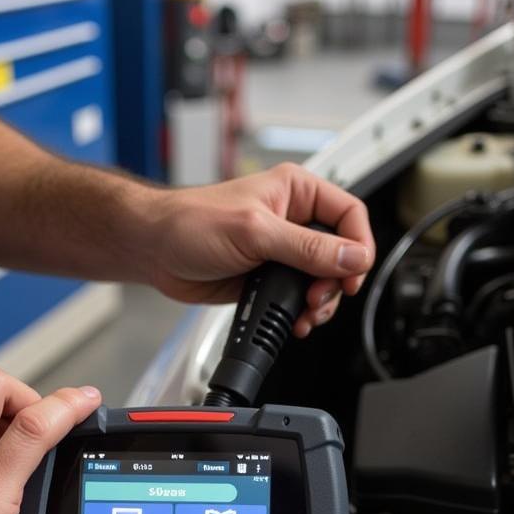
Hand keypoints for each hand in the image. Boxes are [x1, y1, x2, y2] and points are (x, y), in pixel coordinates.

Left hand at [150, 163, 374, 337]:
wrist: (155, 250)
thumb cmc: (190, 223)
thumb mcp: (255, 232)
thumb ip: (306, 247)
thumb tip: (351, 257)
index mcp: (296, 192)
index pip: (349, 214)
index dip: (359, 245)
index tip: (354, 273)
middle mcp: (292, 219)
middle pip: (341, 253)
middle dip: (337, 281)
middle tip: (319, 299)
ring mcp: (281, 251)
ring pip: (322, 280)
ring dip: (320, 303)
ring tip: (307, 315)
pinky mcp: (267, 277)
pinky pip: (298, 297)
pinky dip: (302, 313)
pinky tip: (296, 321)